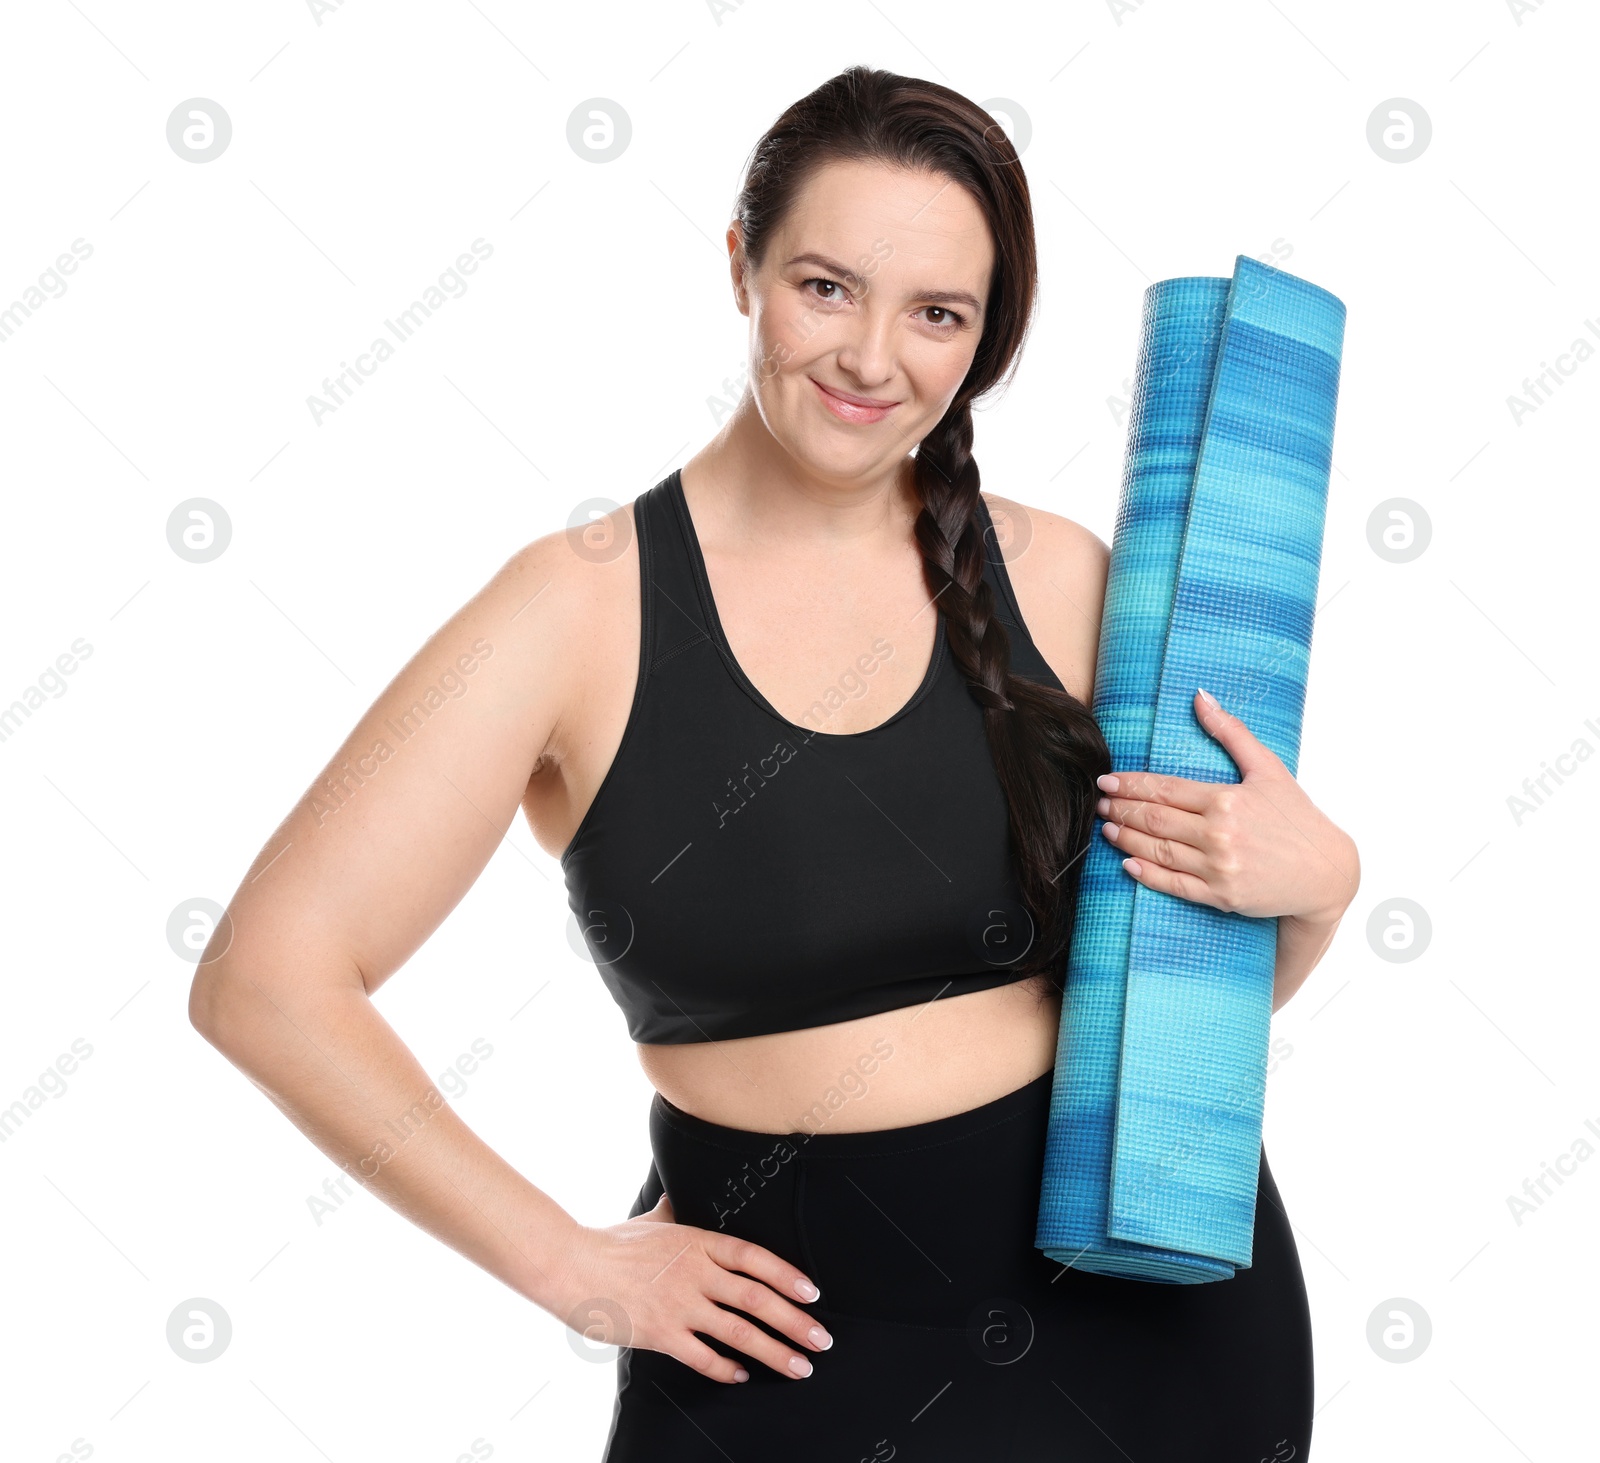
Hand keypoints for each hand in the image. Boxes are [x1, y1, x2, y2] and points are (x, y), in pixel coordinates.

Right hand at [547, 1193, 831, 1383]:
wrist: (572, 1265)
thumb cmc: (611, 1242)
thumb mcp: (652, 1220)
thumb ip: (674, 1210)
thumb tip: (680, 1191)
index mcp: (698, 1242)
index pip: (754, 1258)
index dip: (788, 1276)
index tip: (813, 1294)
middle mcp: (695, 1273)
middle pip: (757, 1298)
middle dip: (795, 1322)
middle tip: (822, 1340)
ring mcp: (679, 1304)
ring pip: (738, 1331)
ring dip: (774, 1351)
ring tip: (799, 1367)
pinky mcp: (661, 1333)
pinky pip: (702, 1356)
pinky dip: (725, 1368)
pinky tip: (741, 1375)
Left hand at [1095, 688, 1357, 924]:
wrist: (1327, 872)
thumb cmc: (1297, 817)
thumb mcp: (1269, 769)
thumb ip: (1232, 733)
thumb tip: (1200, 696)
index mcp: (1227, 800)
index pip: (1165, 789)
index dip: (1130, 784)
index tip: (1106, 780)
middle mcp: (1220, 834)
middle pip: (1154, 819)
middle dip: (1121, 809)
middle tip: (1098, 801)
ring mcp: (1219, 868)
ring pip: (1158, 852)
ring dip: (1126, 839)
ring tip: (1106, 827)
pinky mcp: (1222, 896)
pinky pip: (1175, 885)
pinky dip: (1147, 875)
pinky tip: (1128, 865)